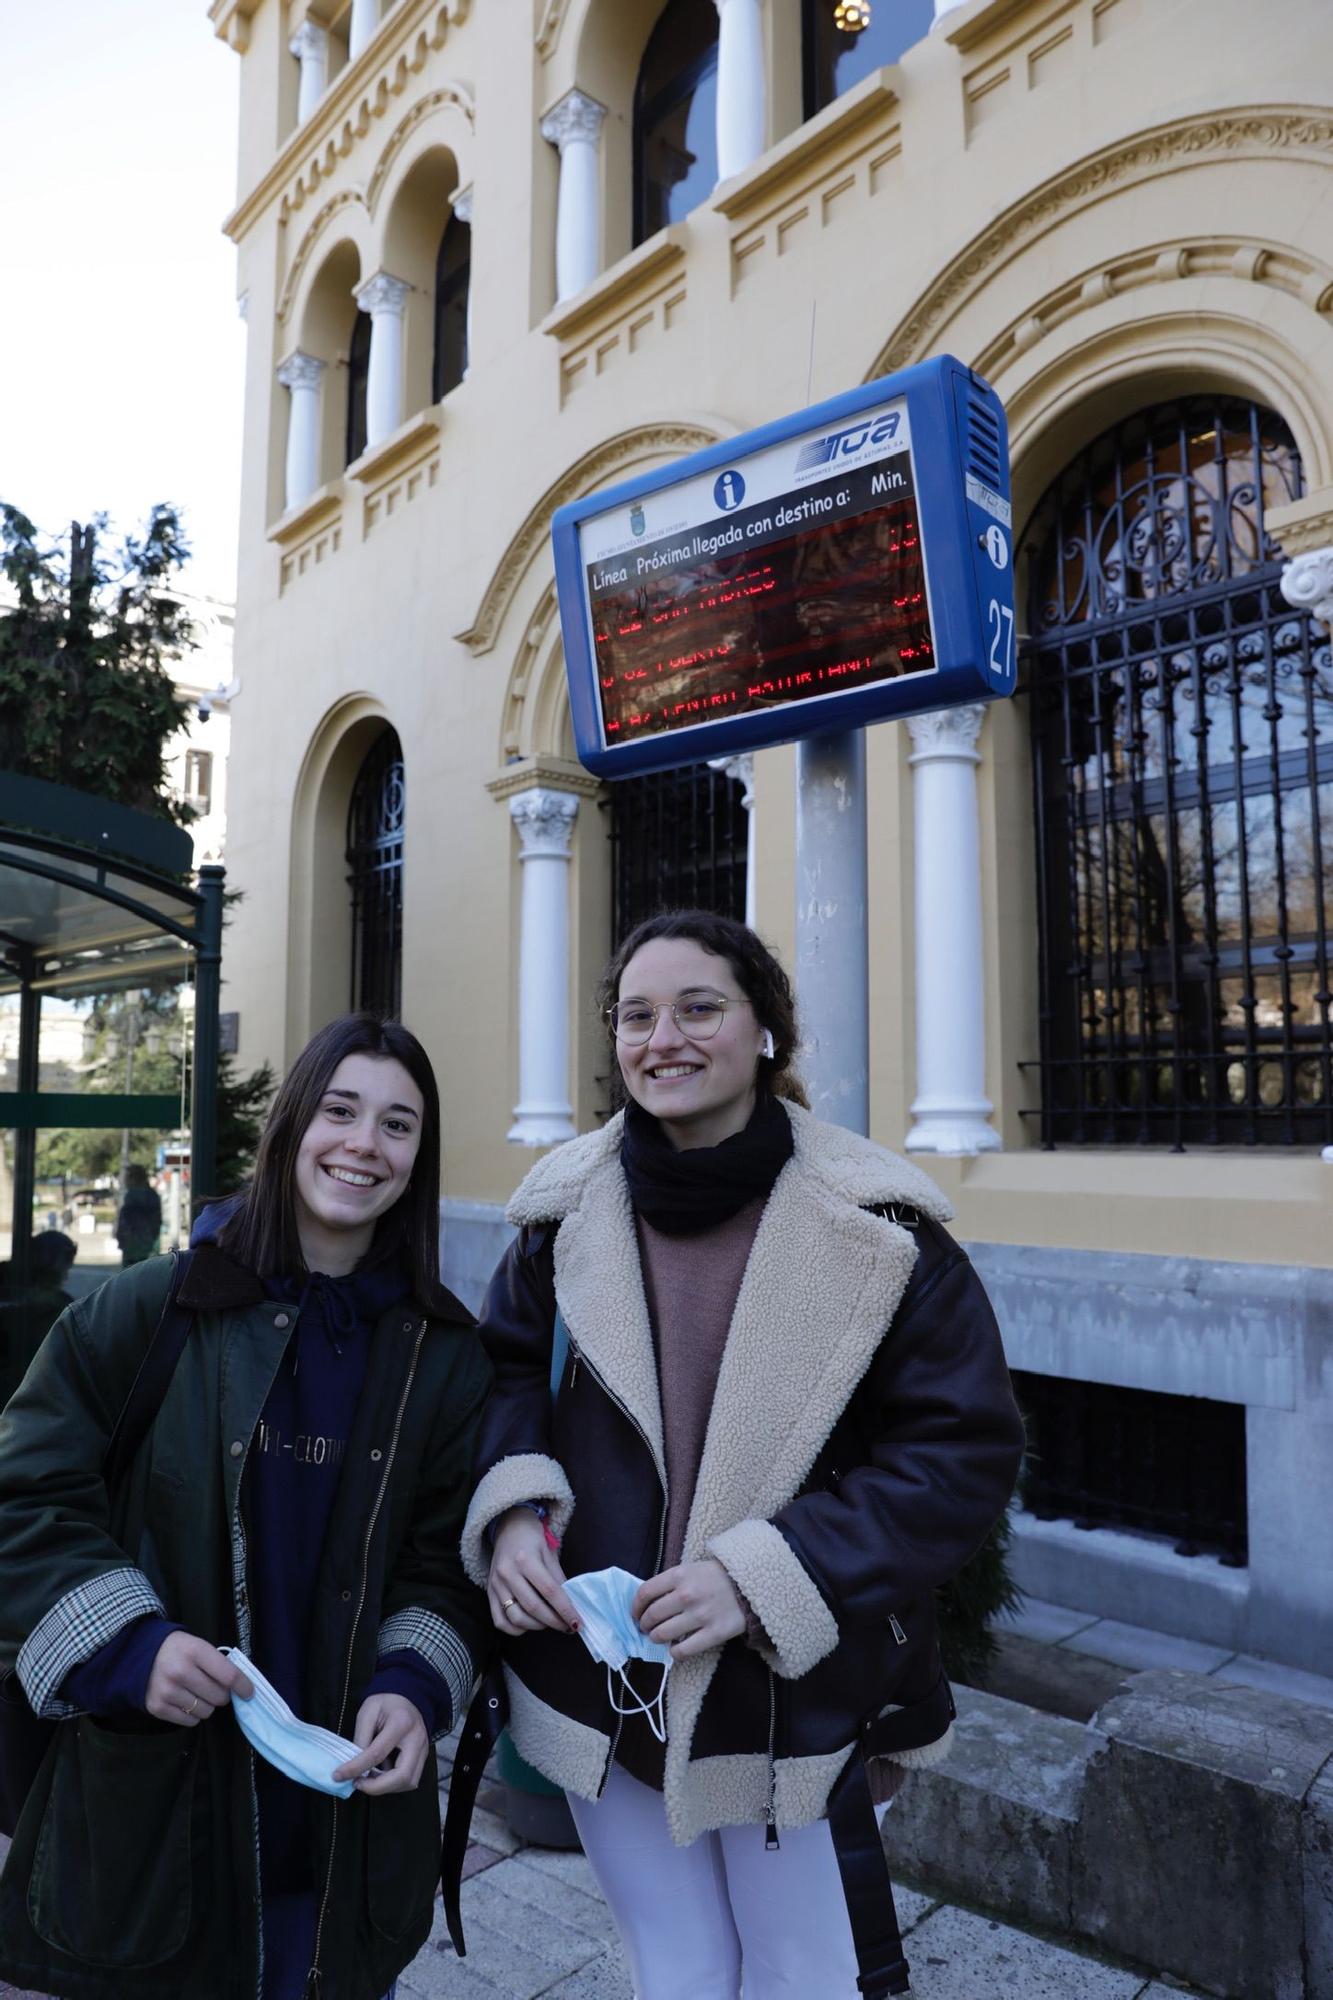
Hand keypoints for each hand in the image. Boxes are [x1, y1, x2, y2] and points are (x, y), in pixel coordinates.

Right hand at [145, 1632, 253, 1725]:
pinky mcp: (157, 1707)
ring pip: (205, 1711)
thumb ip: (219, 1664)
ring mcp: (167, 1691)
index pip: (229, 1675)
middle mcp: (180, 1671)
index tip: (249, 1692)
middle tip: (214, 1687)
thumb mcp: (199, 1646)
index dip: (243, 1686)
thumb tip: (241, 1687)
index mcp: (195, 1651)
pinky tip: (185, 1700)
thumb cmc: (179, 1650)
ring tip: (197, 1693)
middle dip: (222, 1695)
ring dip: (207, 1705)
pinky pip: (189, 1721)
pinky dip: (193, 1714)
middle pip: (219, 1697)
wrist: (142, 1655)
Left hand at [332, 1692, 427, 1794]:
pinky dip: (392, 1783)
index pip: (377, 1753)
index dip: (355, 1768)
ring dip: (385, 1787)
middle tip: (358, 1783)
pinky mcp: (423, 1757)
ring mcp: (423, 1749)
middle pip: (402, 1776)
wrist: (408, 1695)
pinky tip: (379, 1775)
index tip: (338, 1776)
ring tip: (368, 1778)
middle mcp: (417, 1739)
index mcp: (401, 1722)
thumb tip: (353, 1766)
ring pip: (409, 1782)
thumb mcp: (367, 1712)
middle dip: (377, 1787)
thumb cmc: (386, 1702)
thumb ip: (361, 1738)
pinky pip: (410, 1779)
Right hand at [488, 1507, 580, 1635]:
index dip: (565, 1609)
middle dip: (554, 1621)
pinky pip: (500, 1621)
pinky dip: (516, 1629)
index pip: (549, 1591)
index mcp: (525, 1559)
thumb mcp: (549, 1552)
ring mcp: (496, 1585)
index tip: (577, 1622)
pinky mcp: (489, 1594)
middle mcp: (507, 1573)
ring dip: (537, 1626)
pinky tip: (530, 1624)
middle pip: (533, 1607)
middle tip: (568, 1626)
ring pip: (516, 1617)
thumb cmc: (532, 1539)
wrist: (508, 1527)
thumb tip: (571, 1605)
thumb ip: (558, 1578)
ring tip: (550, 1622)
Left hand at [633, 1560, 745, 1659]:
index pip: (645, 1593)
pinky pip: (683, 1650)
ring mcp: (700, 1615)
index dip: (635, 1607)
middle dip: (644, 1625)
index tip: (636, 1614)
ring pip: (663, 1634)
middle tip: (646, 1628)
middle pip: (652, 1616)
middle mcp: (686, 1595)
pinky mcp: (714, 1633)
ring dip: (656, 1638)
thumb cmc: (715, 1577)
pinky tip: (675, 1649)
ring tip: (658, 1637)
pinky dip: (674, 1652)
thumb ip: (669, 1583)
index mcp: (679, 1575)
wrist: (749, 1584)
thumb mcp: (690, 1569)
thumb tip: (646, 1603)